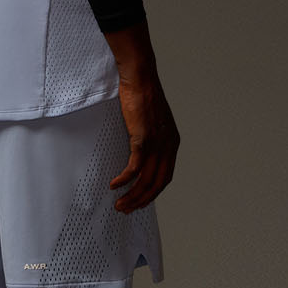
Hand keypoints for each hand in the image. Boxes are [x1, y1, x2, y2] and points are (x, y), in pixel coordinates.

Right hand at [109, 67, 178, 211]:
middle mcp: (167, 146)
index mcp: (172, 143)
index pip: (165, 177)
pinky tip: (115, 185)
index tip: (139, 201)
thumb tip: (138, 151)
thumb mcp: (151, 121)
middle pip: (157, 183)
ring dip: (132, 195)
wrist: (140, 78)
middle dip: (142, 200)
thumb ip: (149, 138)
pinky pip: (134, 167)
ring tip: (119, 204)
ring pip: (146, 180)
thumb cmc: (142, 95)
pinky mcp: (143, 139)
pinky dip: (124, 180)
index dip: (152, 193)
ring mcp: (156, 143)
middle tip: (126, 209)